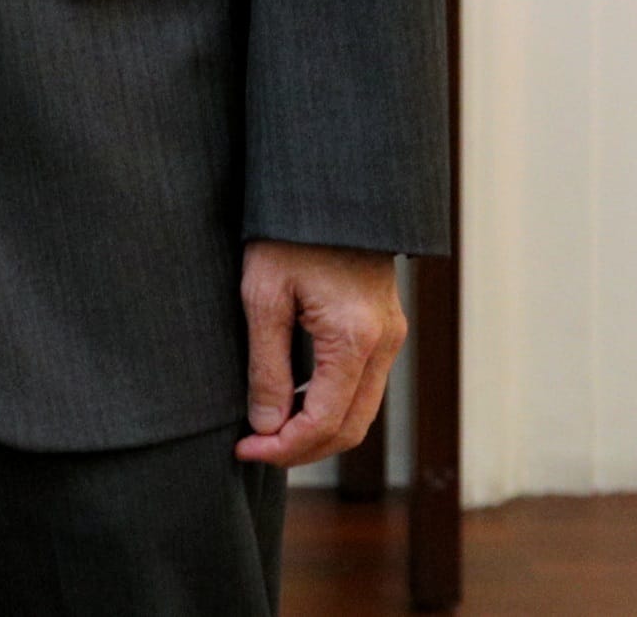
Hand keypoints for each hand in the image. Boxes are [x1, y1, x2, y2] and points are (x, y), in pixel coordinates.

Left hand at [235, 239, 403, 465]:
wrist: (329, 188)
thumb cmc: (287, 233)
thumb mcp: (263, 297)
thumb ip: (267, 367)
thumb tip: (266, 426)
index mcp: (355, 338)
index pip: (326, 422)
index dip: (284, 447)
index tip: (245, 447)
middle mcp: (385, 343)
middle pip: (351, 427)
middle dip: (301, 448)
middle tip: (253, 447)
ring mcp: (391, 336)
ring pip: (360, 411)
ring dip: (317, 429)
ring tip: (267, 428)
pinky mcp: (385, 328)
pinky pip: (363, 385)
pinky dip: (330, 404)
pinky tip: (293, 400)